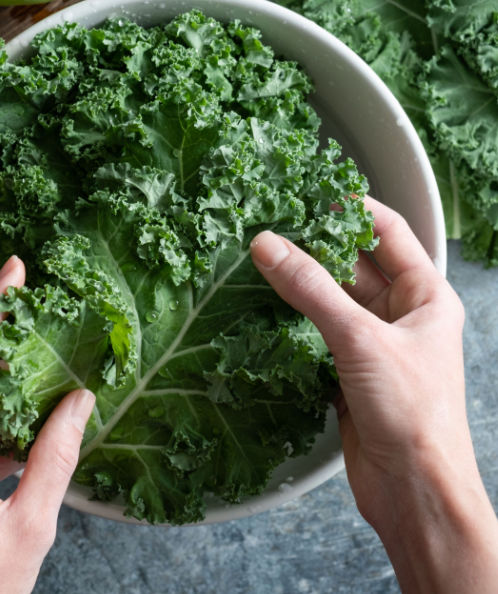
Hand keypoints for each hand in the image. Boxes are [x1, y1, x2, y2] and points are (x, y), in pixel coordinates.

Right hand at [251, 197, 497, 593]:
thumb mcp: (360, 338)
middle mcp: (400, 316)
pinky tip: (265, 311)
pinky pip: (316, 333)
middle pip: (352, 265)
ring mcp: (372, 344)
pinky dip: (292, 322)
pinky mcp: (347, 371)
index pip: (388, 232)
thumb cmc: (414, 415)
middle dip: (315, 247)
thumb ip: (310, 289)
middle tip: (272, 228)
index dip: (352, 209)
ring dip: (299, 285)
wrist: (412, 491)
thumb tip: (269, 246)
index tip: (311, 194)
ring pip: (330, 300)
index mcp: (424, 297)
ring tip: (260, 262)